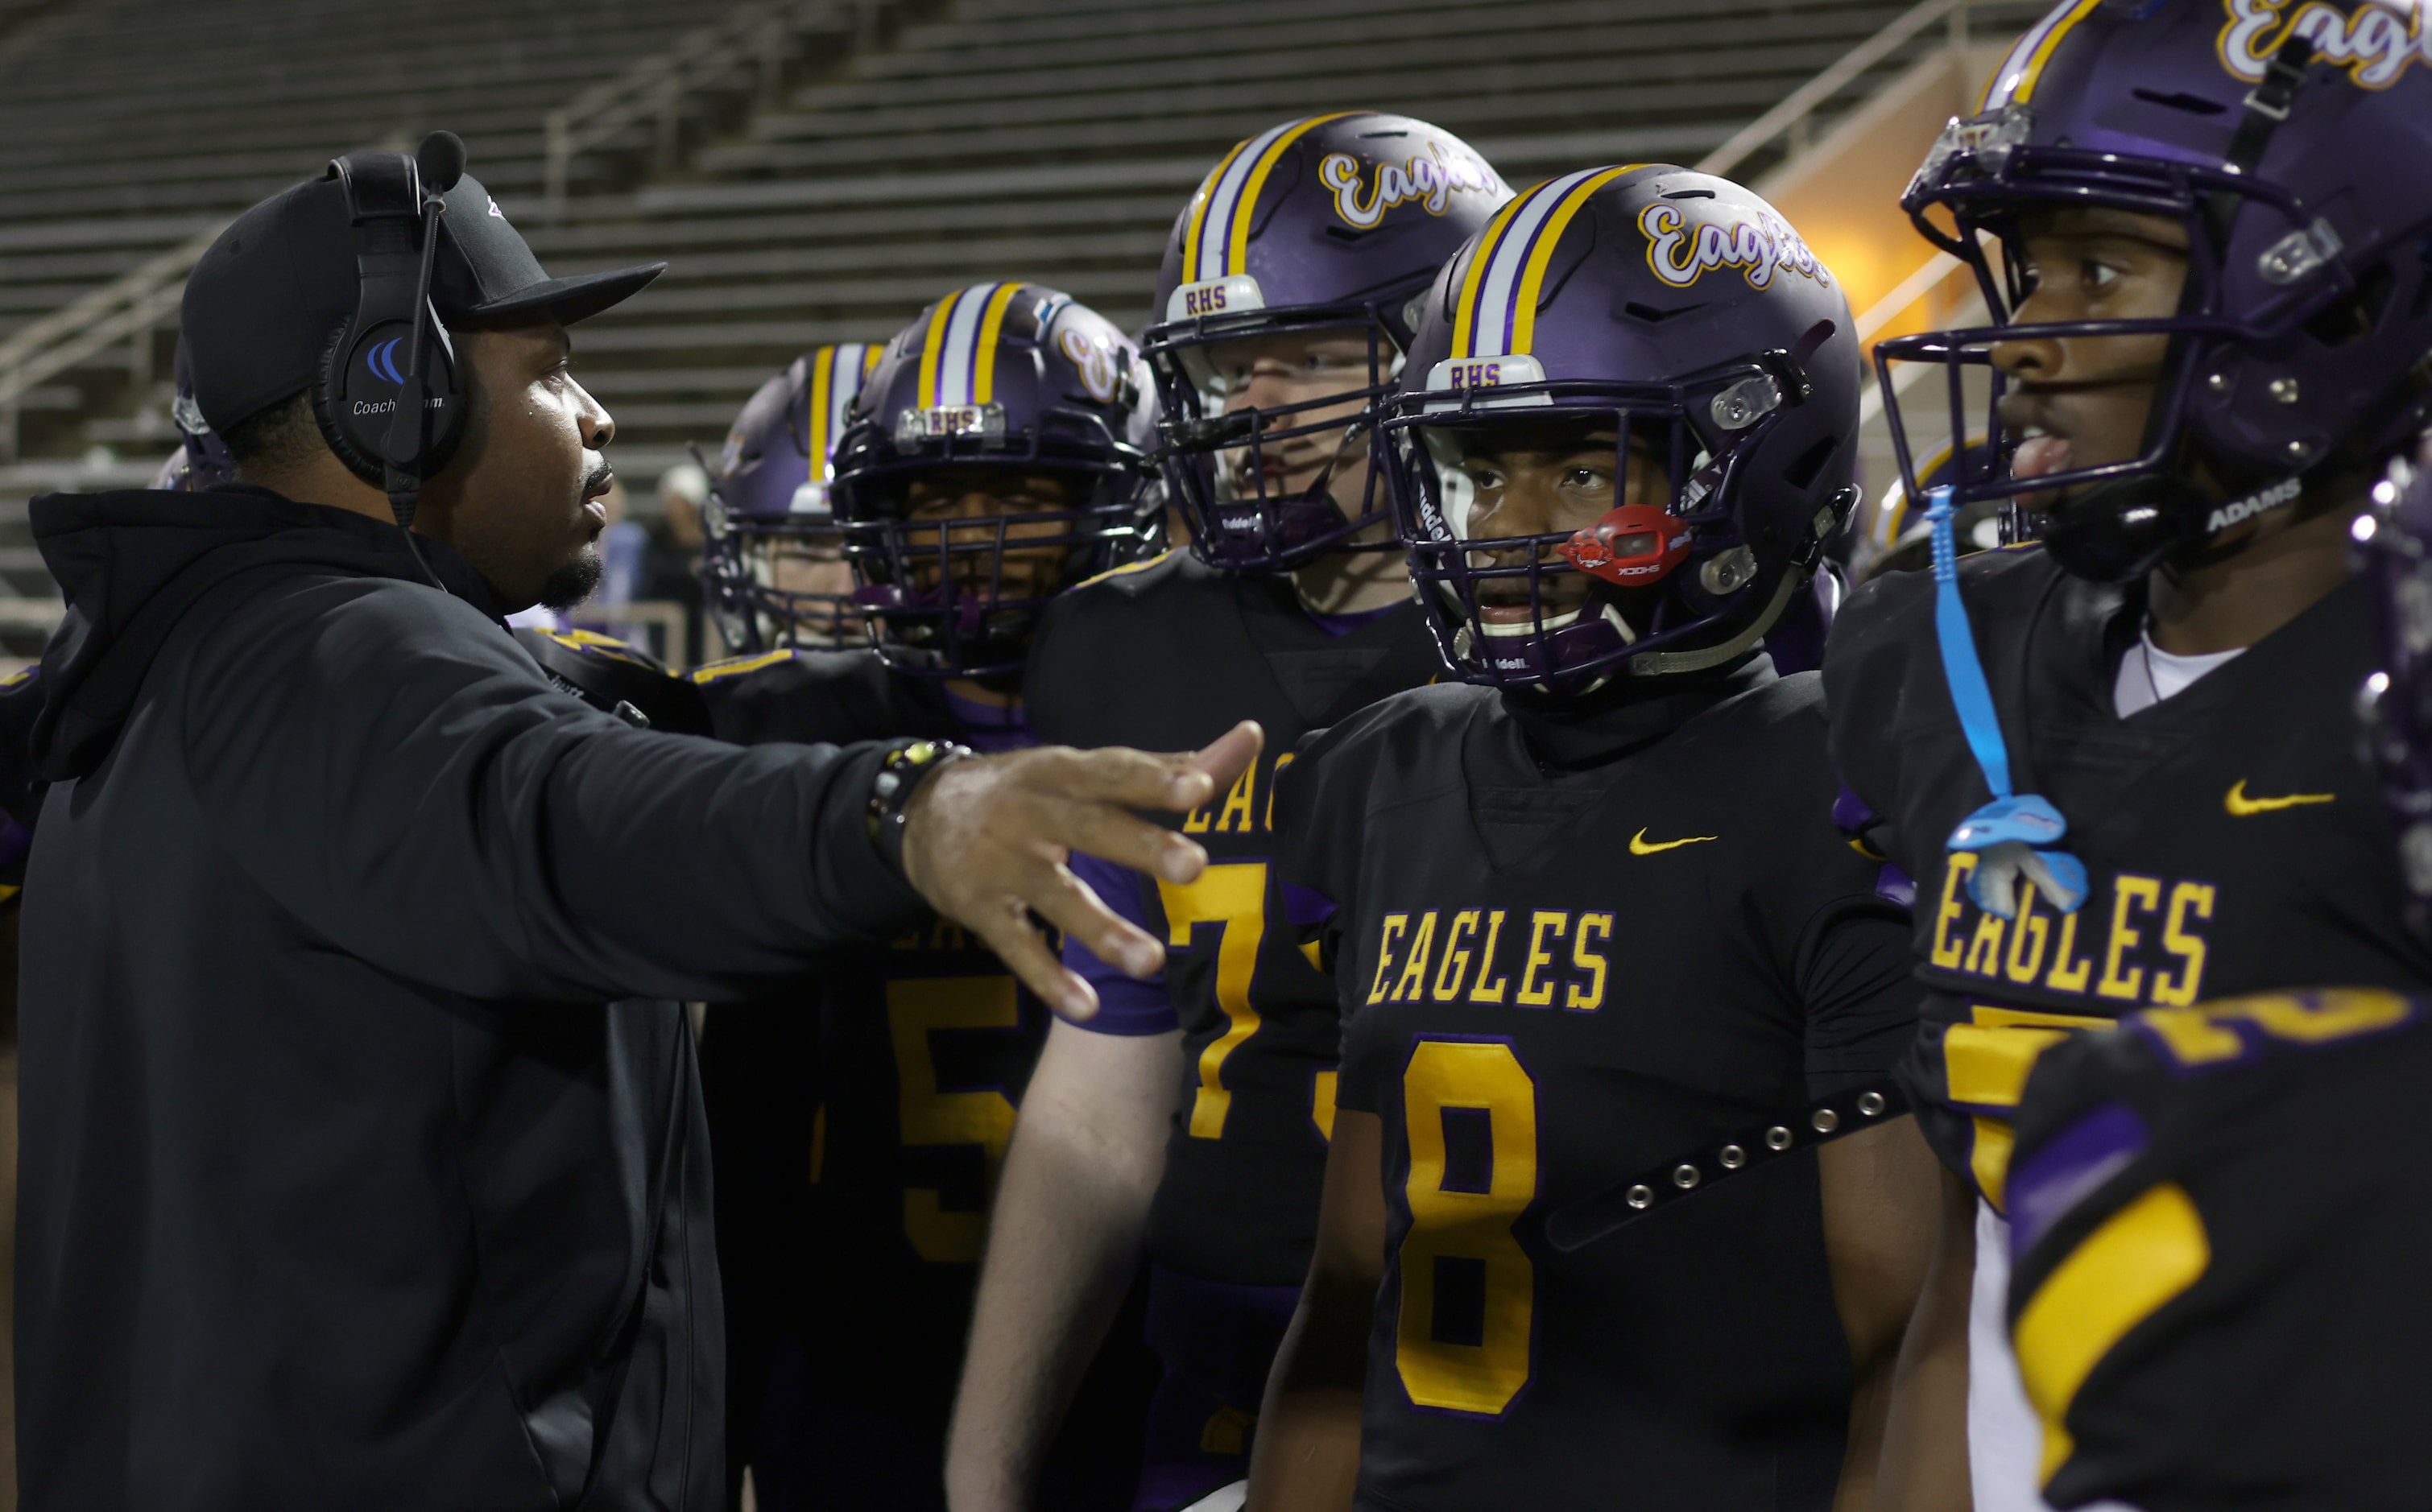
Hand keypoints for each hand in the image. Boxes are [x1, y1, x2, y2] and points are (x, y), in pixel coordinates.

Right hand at [900, 721, 1262, 1020]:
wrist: (920, 814)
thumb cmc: (1027, 791)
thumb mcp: (1083, 769)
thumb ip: (1168, 765)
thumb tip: (1250, 737)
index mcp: (1063, 772)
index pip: (1113, 773)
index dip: (1155, 779)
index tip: (1201, 787)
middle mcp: (1031, 813)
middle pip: (1089, 828)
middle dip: (1140, 846)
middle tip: (1193, 865)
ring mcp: (1003, 864)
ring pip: (1057, 897)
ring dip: (1103, 929)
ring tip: (1151, 961)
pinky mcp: (982, 910)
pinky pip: (1019, 948)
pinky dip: (1049, 979)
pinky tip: (1088, 1005)